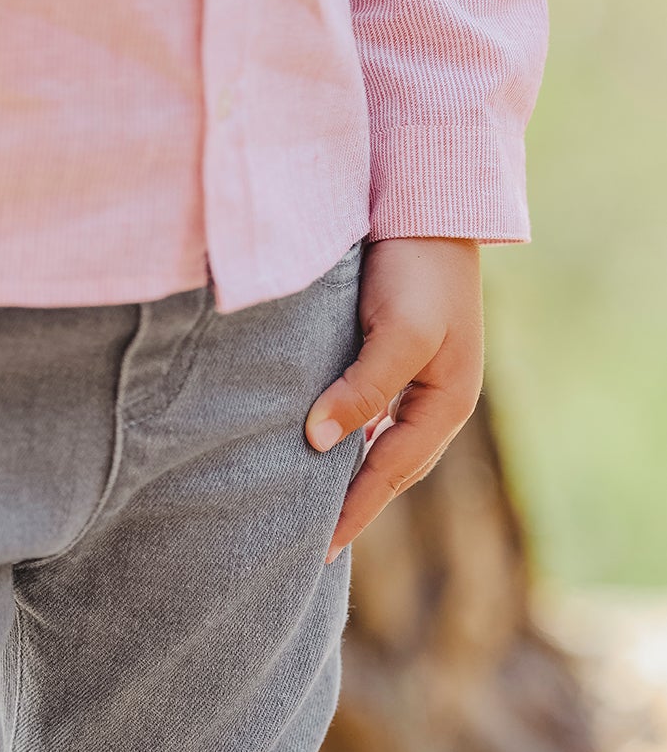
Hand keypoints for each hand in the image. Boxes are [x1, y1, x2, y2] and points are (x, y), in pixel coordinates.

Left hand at [304, 237, 484, 563]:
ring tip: (305, 510)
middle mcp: (434, 402)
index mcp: (446, 404)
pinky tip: (313, 450)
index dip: (353, 514)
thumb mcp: (398, 330)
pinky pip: (365, 418)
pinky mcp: (391, 360)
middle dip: (352, 508)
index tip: (318, 552)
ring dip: (345, 477)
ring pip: (377, 447)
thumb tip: (319, 441)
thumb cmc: (418, 265)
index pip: (390, 476)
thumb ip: (363, 388)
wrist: (426, 200)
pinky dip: (341, 440)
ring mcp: (417, 382)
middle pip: (388, 471)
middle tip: (305, 548)